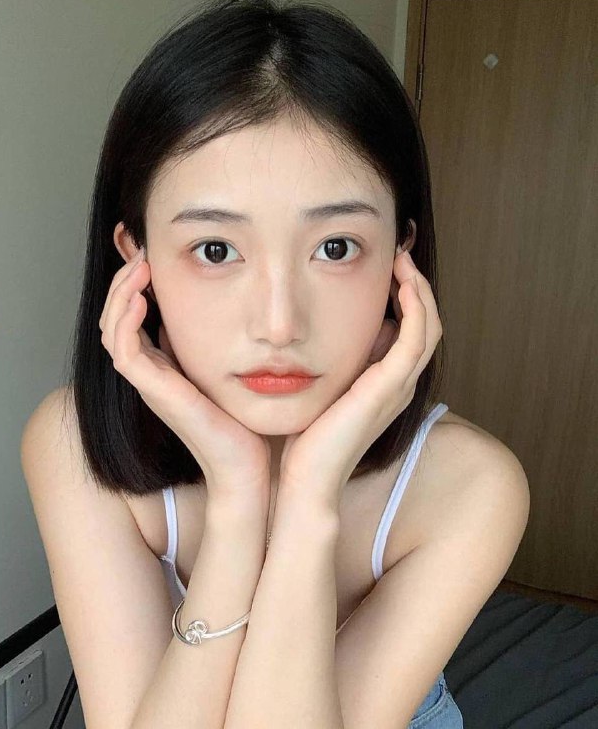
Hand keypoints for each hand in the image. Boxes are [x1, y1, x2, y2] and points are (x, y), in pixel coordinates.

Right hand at [99, 247, 270, 499]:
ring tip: (138, 264)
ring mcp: (150, 383)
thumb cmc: (248, 420)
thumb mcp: (235, 366)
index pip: (134, 316)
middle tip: (140, 250)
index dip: (135, 283)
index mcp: (167, 365)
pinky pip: (123, 350)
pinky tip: (143, 294)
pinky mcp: (154, 392)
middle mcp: (153, 372)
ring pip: (111, 329)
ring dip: (119, 293)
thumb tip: (237, 304)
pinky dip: (125, 319)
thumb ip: (227, 340)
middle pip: (116, 317)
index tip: (153, 252)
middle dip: (123, 280)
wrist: (250, 466)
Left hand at [279, 248, 442, 502]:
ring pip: (428, 325)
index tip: (386, 265)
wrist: (306, 481)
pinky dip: (417, 306)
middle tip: (400, 252)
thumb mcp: (320, 388)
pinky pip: (417, 336)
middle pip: (426, 323)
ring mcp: (399, 386)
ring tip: (402, 258)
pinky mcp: (390, 387)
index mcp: (385, 384)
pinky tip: (402, 282)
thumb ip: (329, 363)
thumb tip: (316, 331)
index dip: (406, 296)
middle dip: (416, 285)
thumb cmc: (305, 439)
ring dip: (420, 288)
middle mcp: (399, 384)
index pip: (410, 331)